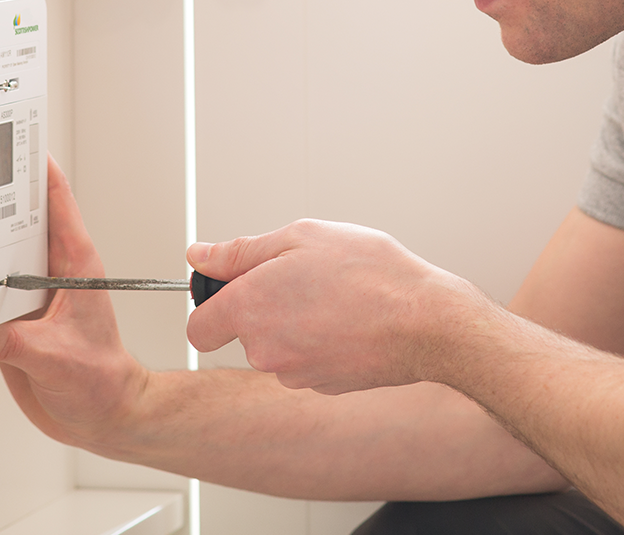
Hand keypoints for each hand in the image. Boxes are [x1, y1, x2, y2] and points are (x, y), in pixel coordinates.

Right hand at [0, 156, 147, 448]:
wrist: (102, 412)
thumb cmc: (102, 379)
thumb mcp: (56, 358)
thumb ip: (14, 344)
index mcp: (78, 266)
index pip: (60, 207)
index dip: (44, 174)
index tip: (26, 148)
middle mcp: (56, 274)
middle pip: (25, 224)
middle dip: (2, 199)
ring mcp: (35, 294)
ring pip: (3, 255)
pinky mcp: (17, 318)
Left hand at [186, 219, 484, 394]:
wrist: (424, 322)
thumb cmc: (369, 274)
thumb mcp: (302, 236)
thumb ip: (242, 250)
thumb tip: (201, 255)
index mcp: (249, 308)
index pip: (199, 327)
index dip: (213, 303)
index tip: (234, 286)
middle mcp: (264, 350)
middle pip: (244, 330)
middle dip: (265, 304)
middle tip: (305, 274)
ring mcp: (294, 374)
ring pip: (278, 345)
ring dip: (296, 320)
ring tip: (335, 293)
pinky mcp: (323, 387)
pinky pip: (307, 359)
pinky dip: (321, 340)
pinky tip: (350, 318)